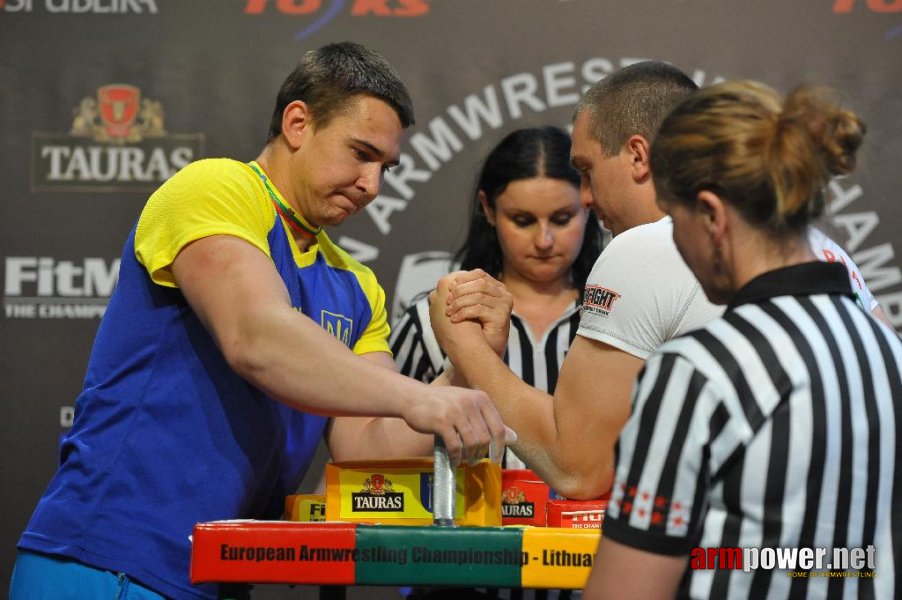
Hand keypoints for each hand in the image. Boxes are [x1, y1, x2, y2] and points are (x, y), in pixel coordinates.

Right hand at [400, 384, 515, 465]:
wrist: (414, 398)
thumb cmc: (443, 404)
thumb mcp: (469, 406)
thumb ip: (489, 420)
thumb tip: (513, 438)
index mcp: (481, 398)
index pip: (498, 427)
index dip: (499, 447)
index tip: (495, 459)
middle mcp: (470, 402)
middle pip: (486, 438)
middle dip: (481, 453)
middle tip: (474, 460)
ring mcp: (456, 411)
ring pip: (472, 443)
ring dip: (470, 456)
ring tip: (465, 460)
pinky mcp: (441, 421)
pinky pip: (455, 446)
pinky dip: (456, 457)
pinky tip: (453, 460)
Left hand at [430, 269, 512, 357]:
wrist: (483, 353)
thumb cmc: (474, 329)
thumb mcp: (468, 306)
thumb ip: (463, 292)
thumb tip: (444, 280)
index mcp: (497, 288)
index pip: (480, 274)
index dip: (463, 278)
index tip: (448, 287)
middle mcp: (504, 294)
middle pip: (480, 283)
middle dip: (460, 291)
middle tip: (446, 301)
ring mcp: (505, 305)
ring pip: (478, 296)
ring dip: (459, 303)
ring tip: (448, 312)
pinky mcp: (502, 316)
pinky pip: (478, 309)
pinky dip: (463, 313)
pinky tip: (454, 319)